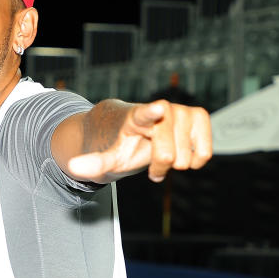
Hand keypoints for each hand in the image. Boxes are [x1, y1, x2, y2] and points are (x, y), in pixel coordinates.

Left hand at [67, 100, 211, 182]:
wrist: (130, 127)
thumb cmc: (117, 142)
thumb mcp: (104, 156)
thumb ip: (92, 163)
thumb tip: (73, 167)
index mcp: (135, 117)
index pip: (145, 113)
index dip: (152, 113)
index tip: (158, 109)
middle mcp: (161, 110)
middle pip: (167, 154)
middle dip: (158, 167)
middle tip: (148, 164)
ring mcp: (181, 111)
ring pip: (186, 156)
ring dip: (176, 165)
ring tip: (161, 156)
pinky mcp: (198, 116)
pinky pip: (205, 152)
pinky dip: (196, 160)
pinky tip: (181, 156)